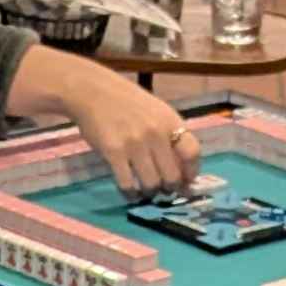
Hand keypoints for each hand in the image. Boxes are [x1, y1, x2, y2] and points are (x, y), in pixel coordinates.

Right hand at [27, 50, 201, 195]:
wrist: (94, 92)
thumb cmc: (127, 103)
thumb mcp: (157, 112)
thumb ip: (170, 135)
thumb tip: (181, 168)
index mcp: (170, 122)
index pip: (192, 153)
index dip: (191, 173)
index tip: (186, 182)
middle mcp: (156, 134)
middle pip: (172, 176)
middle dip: (170, 189)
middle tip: (163, 191)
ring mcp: (135, 144)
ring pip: (151, 184)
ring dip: (150, 193)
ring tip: (146, 192)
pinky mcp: (114, 153)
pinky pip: (127, 184)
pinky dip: (130, 194)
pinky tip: (130, 193)